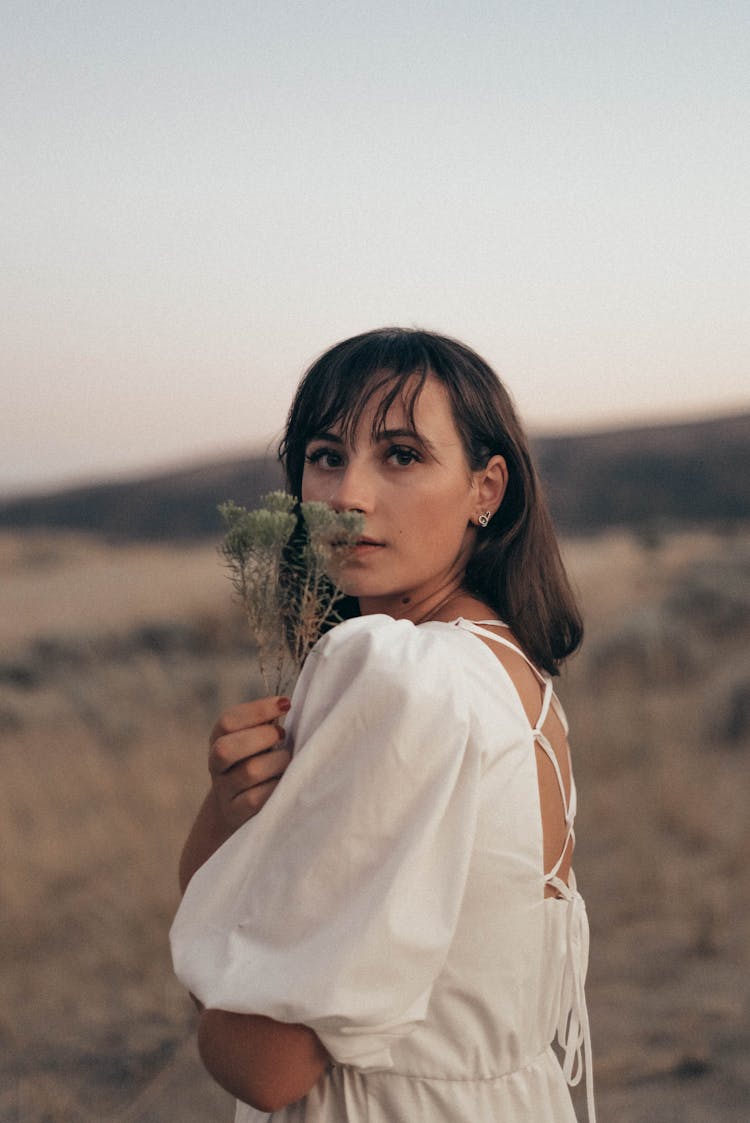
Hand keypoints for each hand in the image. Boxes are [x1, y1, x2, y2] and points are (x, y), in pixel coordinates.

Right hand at [208, 696, 292, 831]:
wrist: (237, 806)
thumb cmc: (258, 760)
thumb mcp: (256, 739)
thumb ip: (266, 722)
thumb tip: (285, 703)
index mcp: (219, 738)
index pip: (228, 721)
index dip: (258, 710)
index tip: (285, 704)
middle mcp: (216, 764)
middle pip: (225, 748)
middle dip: (262, 737)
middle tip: (282, 735)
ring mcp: (224, 790)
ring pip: (249, 772)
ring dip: (277, 762)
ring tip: (286, 761)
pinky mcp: (236, 812)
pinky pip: (256, 799)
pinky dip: (275, 787)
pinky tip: (283, 782)